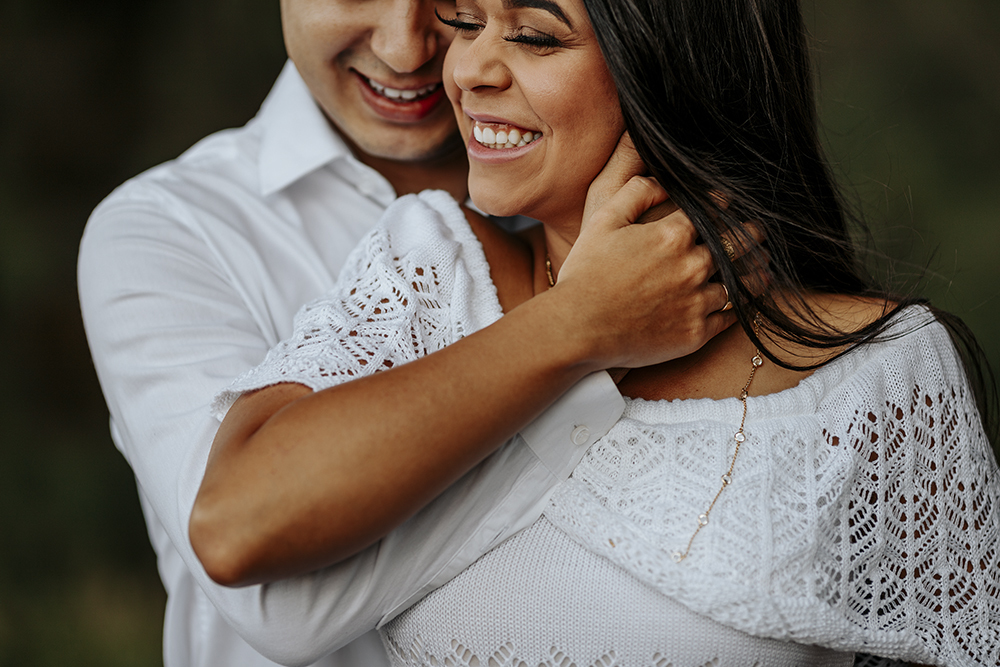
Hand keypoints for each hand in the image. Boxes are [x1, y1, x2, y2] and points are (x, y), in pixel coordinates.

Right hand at [554, 132, 762, 370]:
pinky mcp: (694, 334)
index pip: (712, 213)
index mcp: (672, 236)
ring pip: (740, 284)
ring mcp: (695, 303)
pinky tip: (743, 302)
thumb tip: (663, 179)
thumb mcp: (602, 220)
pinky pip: (729, 319)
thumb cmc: (585, 273)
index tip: (731, 204)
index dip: (724, 205)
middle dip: (751, 235)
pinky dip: (739, 308)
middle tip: (759, 232)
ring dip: (754, 273)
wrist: (576, 329)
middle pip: (736, 246)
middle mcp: (691, 268)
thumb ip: (635, 192)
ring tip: (762, 268)